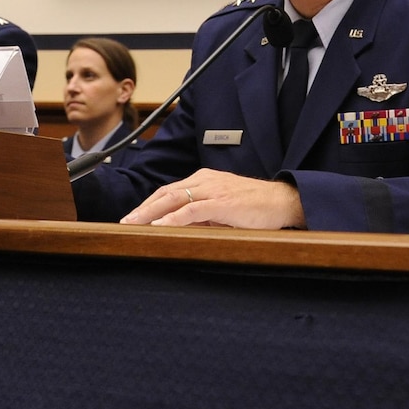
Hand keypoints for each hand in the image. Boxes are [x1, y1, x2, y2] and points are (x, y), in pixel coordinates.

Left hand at [121, 168, 304, 229]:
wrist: (284, 201)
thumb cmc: (256, 207)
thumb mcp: (223, 211)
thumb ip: (202, 216)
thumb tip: (178, 228)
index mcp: (205, 179)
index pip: (170, 191)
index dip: (149, 204)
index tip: (133, 218)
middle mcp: (206, 180)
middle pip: (166, 193)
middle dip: (142, 209)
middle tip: (124, 223)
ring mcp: (213, 189)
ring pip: (173, 198)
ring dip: (150, 213)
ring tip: (133, 225)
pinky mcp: (222, 202)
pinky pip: (192, 210)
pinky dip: (172, 218)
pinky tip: (159, 226)